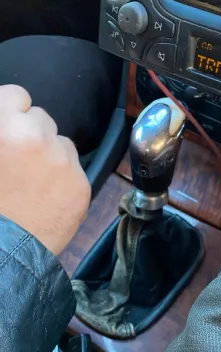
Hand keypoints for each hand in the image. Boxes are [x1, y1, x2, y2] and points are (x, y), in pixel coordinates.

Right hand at [0, 85, 90, 254]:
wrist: (2, 256)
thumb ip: (0, 131)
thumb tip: (6, 125)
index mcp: (4, 128)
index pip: (17, 95)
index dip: (11, 111)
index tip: (8, 126)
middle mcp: (37, 137)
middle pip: (41, 118)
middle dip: (31, 135)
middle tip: (17, 162)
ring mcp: (63, 161)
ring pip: (62, 143)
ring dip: (51, 155)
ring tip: (32, 184)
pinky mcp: (82, 184)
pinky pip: (75, 169)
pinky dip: (64, 180)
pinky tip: (46, 199)